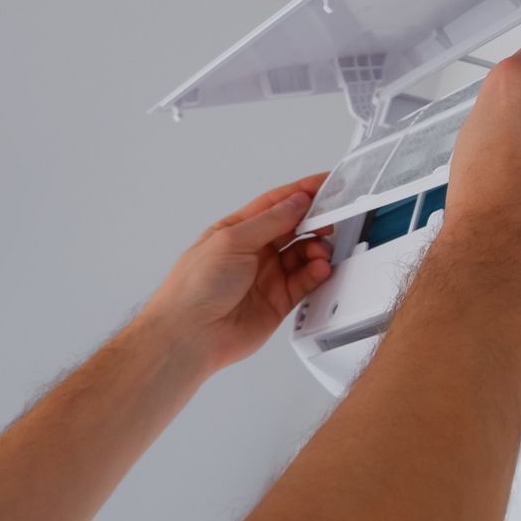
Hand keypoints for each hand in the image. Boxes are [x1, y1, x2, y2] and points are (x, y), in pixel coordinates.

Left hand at [138, 174, 334, 373]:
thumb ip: (270, 221)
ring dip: (318, 249)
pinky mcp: (279, 300)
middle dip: (315, 221)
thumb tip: (297, 201)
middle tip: (332, 219)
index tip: (326, 184)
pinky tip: (320, 269)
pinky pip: (306, 281)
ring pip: (304, 254)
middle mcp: (254, 251)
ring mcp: (267, 276)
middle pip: (294, 228)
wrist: (189, 337)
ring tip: (321, 252)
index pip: (276, 204)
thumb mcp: (232, 241)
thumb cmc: (194, 288)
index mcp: (238, 231)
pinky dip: (318, 273)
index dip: (301, 192)